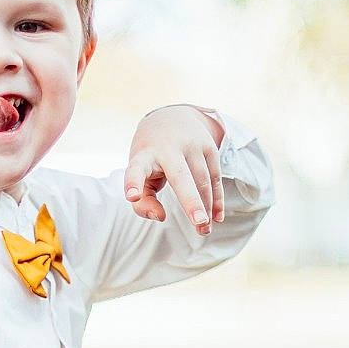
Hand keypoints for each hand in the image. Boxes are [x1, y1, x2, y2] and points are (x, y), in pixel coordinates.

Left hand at [124, 104, 225, 232]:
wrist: (171, 116)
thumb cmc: (150, 156)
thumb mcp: (139, 174)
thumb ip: (142, 202)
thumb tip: (160, 217)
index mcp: (144, 155)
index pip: (136, 169)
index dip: (133, 183)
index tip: (132, 196)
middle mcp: (168, 148)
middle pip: (180, 176)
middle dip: (190, 200)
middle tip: (199, 222)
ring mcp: (191, 145)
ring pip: (201, 180)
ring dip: (205, 208)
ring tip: (204, 231)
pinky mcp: (209, 147)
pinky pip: (215, 177)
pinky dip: (216, 199)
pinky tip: (216, 217)